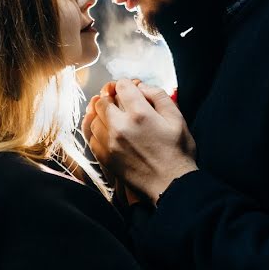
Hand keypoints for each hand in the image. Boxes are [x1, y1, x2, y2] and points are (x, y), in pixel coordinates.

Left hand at [88, 78, 197, 204]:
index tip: (131, 90)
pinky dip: (95, 130)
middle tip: (119, 100)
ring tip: (112, 115)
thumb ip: (158, 96)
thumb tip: (140, 87)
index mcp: (139, 113)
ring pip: (93, 118)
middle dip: (110, 96)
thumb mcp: (177, 118)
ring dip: (101, 113)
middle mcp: (120, 126)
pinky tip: (104, 130)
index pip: (121, 86)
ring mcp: (109, 143)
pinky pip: (90, 137)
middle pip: (103, 100)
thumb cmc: (177, 152)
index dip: (126, 84)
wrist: (171, 185)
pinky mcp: (105, 157)